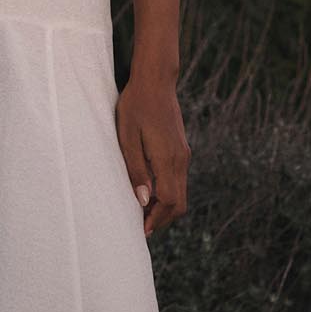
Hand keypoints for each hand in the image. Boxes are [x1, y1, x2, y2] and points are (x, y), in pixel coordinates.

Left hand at [114, 72, 190, 238]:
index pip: (168, 202)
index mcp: (168, 159)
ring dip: (165, 207)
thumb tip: (144, 200)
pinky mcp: (181, 149)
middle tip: (142, 228)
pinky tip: (150, 191)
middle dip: (162, 219)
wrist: (156, 81)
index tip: (140, 230)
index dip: (155, 220)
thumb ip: (136, 169)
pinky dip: (168, 193)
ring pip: (181, 193)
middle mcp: (180, 160)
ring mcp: (183, 154)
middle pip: (179, 203)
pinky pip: (178, 180)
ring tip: (143, 213)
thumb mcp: (127, 138)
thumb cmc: (136, 106)